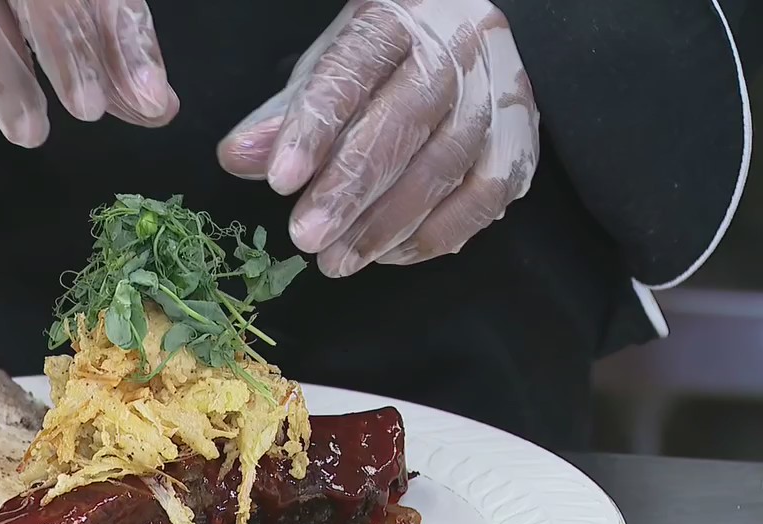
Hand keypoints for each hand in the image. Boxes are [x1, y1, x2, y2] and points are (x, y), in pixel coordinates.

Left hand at [217, 0, 538, 276]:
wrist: (462, 41)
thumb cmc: (384, 60)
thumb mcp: (328, 68)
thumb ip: (285, 115)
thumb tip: (239, 159)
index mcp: (402, 15)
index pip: (355, 67)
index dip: (316, 126)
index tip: (280, 180)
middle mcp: (460, 46)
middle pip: (406, 120)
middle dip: (350, 188)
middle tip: (306, 238)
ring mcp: (499, 92)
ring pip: (446, 163)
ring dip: (387, 223)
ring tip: (336, 260)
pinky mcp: (522, 137)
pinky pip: (485, 195)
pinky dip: (437, 232)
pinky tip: (391, 254)